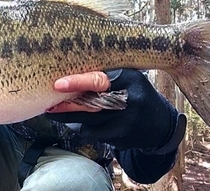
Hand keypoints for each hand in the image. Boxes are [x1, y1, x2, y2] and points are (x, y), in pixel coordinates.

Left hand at [47, 69, 184, 151]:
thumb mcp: (130, 77)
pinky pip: (92, 132)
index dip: (77, 82)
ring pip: (87, 120)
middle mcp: (129, 100)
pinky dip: (80, 126)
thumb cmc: (138, 94)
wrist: (160, 125)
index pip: (99, 80)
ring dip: (68, 116)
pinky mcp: (120, 137)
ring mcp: (125, 121)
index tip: (58, 84)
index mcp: (130, 79)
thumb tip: (70, 71)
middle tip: (48, 103)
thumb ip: (107, 74)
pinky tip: (75, 120)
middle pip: (89, 104)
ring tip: (54, 111)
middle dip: (66, 105)